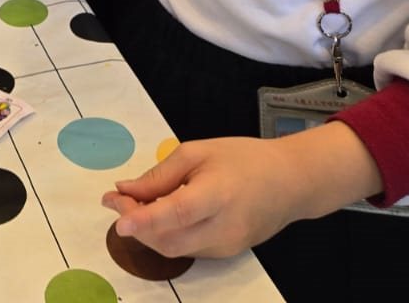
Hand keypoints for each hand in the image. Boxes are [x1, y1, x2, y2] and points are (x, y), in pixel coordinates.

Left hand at [103, 125, 380, 259]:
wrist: (292, 183)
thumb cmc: (244, 159)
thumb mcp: (199, 152)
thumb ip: (161, 174)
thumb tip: (124, 190)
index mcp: (218, 195)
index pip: (177, 213)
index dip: (145, 218)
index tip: (117, 217)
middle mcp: (224, 228)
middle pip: (169, 240)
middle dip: (137, 224)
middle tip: (116, 199)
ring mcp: (227, 247)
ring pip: (175, 250)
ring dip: (148, 232)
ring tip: (133, 206)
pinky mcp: (227, 254)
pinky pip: (188, 249)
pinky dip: (167, 235)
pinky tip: (158, 216)